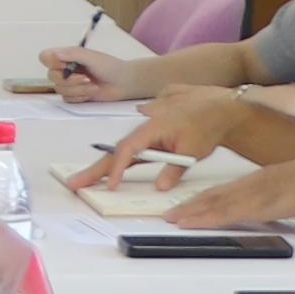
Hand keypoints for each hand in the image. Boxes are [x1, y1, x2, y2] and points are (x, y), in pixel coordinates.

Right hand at [38, 44, 154, 100]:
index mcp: (66, 56)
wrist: (123, 83)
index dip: (51, 62)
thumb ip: (72, 54)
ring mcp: (68, 83)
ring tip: (93, 85)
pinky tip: (91, 92)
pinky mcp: (74, 95)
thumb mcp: (91, 57)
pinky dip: (80, 97)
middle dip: (71, 80)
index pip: (45, 57)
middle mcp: (64, 69)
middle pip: (51, 76)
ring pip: (60, 89)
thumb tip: (55, 54)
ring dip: (78, 89)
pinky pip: (67, 99)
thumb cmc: (110, 66)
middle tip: (87, 78)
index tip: (65, 65)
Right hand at [79, 86, 257, 191]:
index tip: (109, 185)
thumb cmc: (207, 124)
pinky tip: (111, 167)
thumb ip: (174, 169)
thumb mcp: (193, 150)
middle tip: (75, 182)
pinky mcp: (152, 133)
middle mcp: (144, 127)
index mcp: (152, 128)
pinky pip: (132, 146)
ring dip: (106, 164)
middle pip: (116, 151)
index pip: (127, 151)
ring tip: (87, 178)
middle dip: (95, 168)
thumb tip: (160, 186)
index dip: (116, 169)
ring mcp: (147, 129)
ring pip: (123, 149)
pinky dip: (120, 158)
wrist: (220, 107)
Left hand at [159, 161, 294, 230]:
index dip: (201, 199)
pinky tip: (193, 223)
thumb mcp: (285, 187)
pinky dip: (205, 219)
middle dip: (189, 207)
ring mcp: (247, 197)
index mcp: (252, 183)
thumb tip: (272, 202)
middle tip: (170, 215)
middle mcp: (244, 188)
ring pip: (211, 206)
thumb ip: (274, 195)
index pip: (221, 192)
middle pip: (210, 198)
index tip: (187, 205)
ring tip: (174, 219)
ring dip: (191, 213)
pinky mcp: (252, 207)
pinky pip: (222, 215)